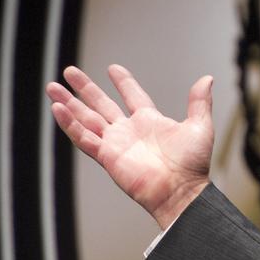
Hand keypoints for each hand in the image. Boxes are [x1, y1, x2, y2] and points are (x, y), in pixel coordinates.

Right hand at [47, 64, 213, 229]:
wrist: (181, 190)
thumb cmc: (192, 165)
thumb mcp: (199, 127)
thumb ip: (199, 103)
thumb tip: (207, 79)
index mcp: (150, 121)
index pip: (133, 96)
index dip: (123, 82)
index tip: (113, 69)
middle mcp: (129, 131)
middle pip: (101, 104)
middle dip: (85, 88)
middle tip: (69, 72)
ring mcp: (116, 143)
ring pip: (86, 119)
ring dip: (69, 104)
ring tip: (53, 88)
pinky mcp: (107, 156)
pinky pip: (84, 138)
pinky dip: (70, 124)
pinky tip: (58, 109)